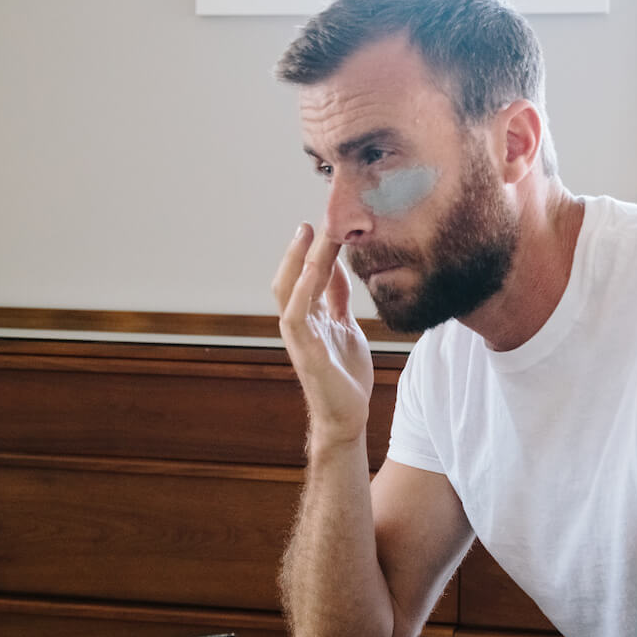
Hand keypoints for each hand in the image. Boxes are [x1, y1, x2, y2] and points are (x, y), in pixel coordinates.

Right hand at [272, 224, 374, 446]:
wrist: (348, 415)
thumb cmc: (345, 374)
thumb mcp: (346, 325)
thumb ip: (338, 298)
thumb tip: (338, 265)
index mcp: (310, 315)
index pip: (308, 273)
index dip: (316, 247)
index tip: (327, 220)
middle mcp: (300, 322)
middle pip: (292, 276)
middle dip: (299, 248)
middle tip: (313, 221)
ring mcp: (299, 336)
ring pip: (288, 290)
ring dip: (296, 261)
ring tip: (308, 235)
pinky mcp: (305, 351)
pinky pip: (296, 316)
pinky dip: (302, 291)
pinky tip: (312, 270)